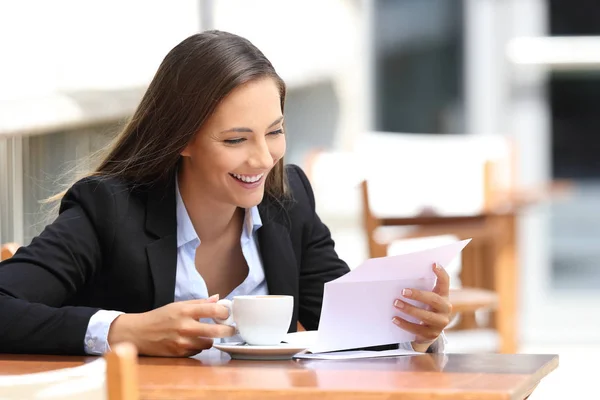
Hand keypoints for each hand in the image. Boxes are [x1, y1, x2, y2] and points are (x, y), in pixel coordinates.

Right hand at [108, 295, 235, 356]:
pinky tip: (194, 341)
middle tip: (231, 329)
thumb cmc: (159, 317)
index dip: (224, 312)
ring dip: (211, 339)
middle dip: (228, 331)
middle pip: (216, 331)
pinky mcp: (179, 354)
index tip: (227, 314)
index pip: (213, 310)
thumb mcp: (178, 305)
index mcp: (185, 311)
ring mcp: (182, 342)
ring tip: (208, 334)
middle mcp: (185, 327)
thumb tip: (218, 298)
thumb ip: (199, 303)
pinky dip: (199, 347)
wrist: (138, 333)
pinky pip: (197, 351)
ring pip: (209, 344)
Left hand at [392, 263, 451, 352]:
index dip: (441, 273)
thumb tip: (399, 276)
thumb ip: (418, 287)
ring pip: (426, 316)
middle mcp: (445, 309)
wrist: (426, 332)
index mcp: (443, 296)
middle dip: (418, 295)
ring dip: (410, 309)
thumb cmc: (422, 308)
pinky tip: (394, 319)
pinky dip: (404, 324)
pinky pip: (417, 329)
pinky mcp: (431, 335)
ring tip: (395, 303)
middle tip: (402, 291)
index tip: (433, 264)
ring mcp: (440, 323)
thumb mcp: (424, 298)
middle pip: (434, 300)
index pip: (445, 282)